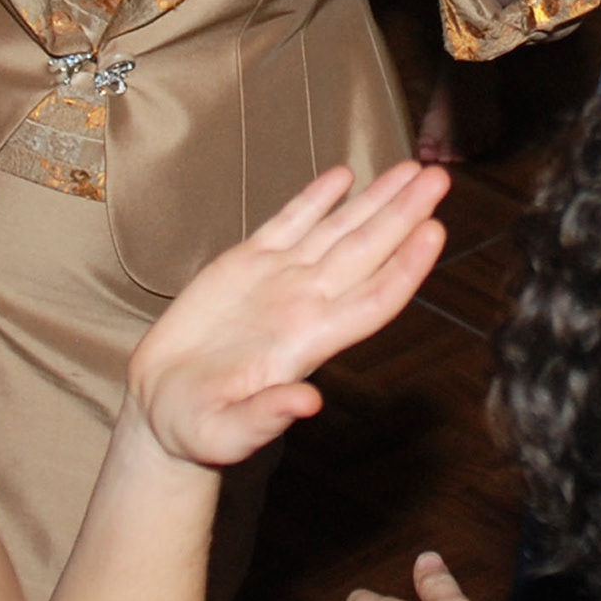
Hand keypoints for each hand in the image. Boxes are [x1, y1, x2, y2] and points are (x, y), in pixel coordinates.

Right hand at [125, 160, 447, 468]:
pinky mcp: (246, 265)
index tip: (435, 231)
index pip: (374, 299)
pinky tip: (343, 176)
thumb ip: (265, 417)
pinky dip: (316, 198)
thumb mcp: (224, 432)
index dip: (406, 266)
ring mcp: (280, 281)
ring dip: (376, 199)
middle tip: (439, 178)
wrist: (161, 406)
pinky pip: (289, 222)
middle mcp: (305, 305)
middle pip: (368, 251)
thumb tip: (308, 404)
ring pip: (338, 230)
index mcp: (308, 343)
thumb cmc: (194, 428)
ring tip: (411, 168)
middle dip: (404, 214)